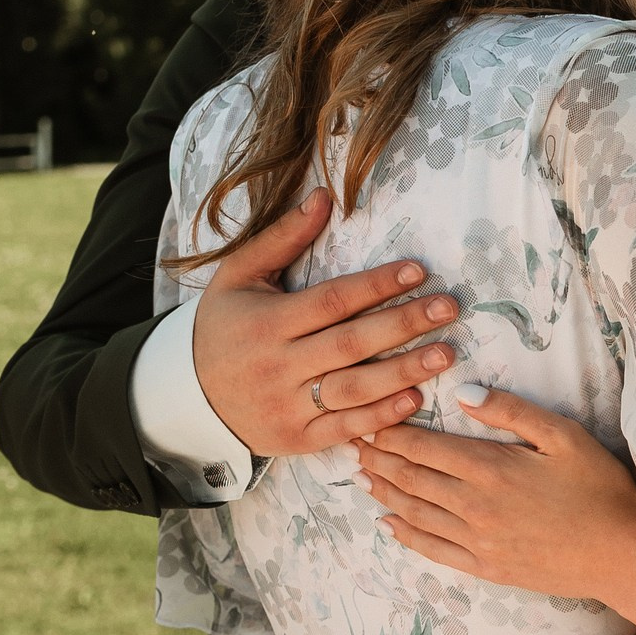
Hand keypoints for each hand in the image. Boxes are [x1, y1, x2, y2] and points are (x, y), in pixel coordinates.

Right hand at [191, 189, 459, 455]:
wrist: (186, 395)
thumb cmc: (222, 326)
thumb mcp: (240, 275)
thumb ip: (283, 237)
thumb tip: (324, 197)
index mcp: (268, 321)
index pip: (332, 300)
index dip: (377, 285)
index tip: (418, 271)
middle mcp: (279, 365)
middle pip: (351, 344)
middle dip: (404, 324)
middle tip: (449, 308)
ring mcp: (288, 405)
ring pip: (354, 389)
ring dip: (403, 372)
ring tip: (446, 353)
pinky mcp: (298, 438)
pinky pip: (344, 428)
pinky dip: (380, 416)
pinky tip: (415, 397)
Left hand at [358, 389, 635, 598]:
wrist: (621, 555)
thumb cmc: (600, 489)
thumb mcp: (564, 436)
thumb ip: (512, 411)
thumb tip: (464, 392)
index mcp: (489, 468)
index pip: (423, 446)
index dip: (391, 432)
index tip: (370, 419)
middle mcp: (472, 506)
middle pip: (410, 478)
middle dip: (379, 459)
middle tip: (355, 444)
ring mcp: (476, 541)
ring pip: (415, 512)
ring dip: (386, 492)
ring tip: (365, 477)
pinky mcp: (486, 568)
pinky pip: (433, 550)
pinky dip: (406, 535)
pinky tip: (391, 524)